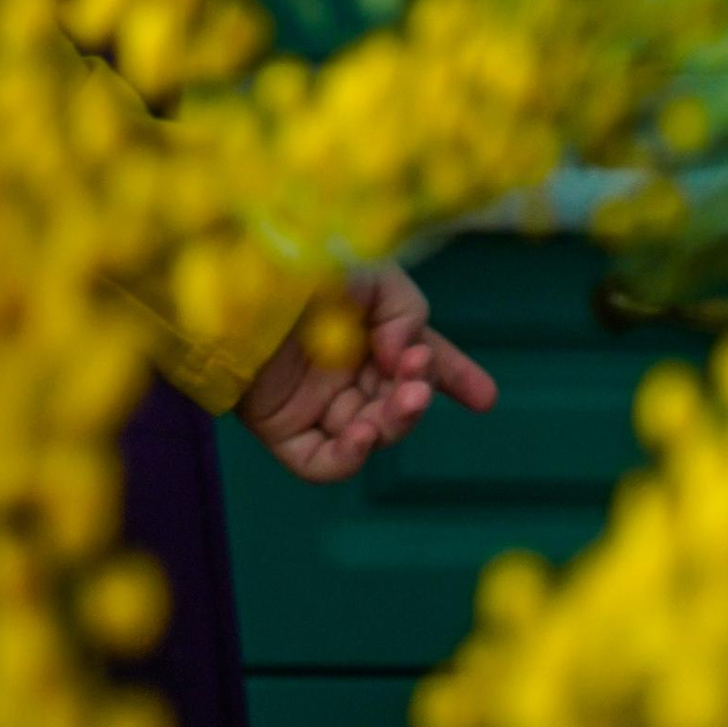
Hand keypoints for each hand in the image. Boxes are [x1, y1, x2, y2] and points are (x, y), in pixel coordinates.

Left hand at [237, 261, 497, 485]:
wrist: (241, 278)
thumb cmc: (304, 264)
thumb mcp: (372, 274)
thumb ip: (406, 313)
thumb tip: (404, 361)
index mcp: (367, 333)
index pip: (418, 362)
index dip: (454, 378)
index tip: (486, 399)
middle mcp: (343, 371)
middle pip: (396, 404)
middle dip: (415, 399)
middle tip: (415, 384)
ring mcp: (314, 403)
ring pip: (369, 434)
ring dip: (390, 425)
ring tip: (392, 404)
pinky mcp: (282, 429)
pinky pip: (321, 462)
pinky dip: (348, 457)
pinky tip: (362, 435)